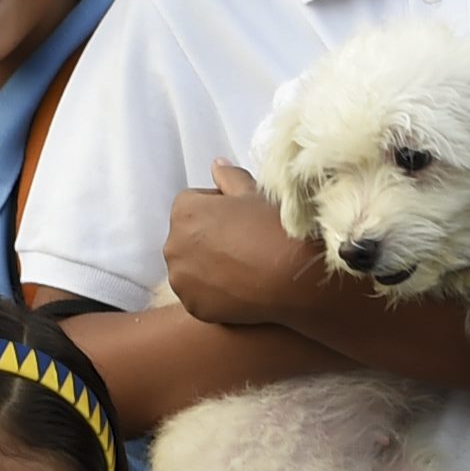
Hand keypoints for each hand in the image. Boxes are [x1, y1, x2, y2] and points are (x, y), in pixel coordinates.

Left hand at [164, 164, 320, 329]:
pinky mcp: (193, 306)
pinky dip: (213, 293)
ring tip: (244, 269)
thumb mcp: (255, 193)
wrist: (296, 278)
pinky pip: (198, 295)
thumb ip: (230, 177)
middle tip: (245, 246)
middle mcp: (173, 244)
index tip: (243, 220)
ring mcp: (181, 279)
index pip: (194, 204)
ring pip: (191, 267)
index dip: (220, 210)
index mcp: (184, 210)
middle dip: (209, 239)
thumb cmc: (277, 228)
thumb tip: (216, 164)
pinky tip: (240, 289)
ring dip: (208, 266)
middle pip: (189, 237)